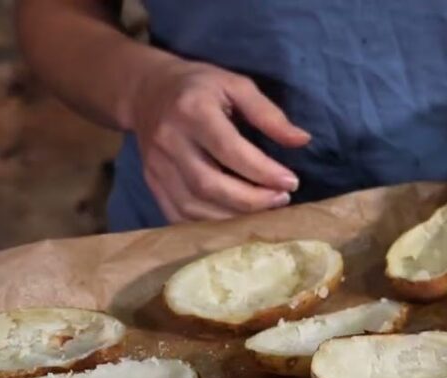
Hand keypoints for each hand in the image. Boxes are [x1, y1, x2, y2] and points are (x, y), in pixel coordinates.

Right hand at [128, 58, 310, 222]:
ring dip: (233, 217)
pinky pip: (179, 216)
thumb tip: (301, 140)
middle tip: (281, 200)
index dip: (263, 171)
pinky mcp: (151, 183)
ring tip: (263, 210)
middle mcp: (170, 140)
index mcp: (192, 111)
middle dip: (251, 200)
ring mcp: (156, 166)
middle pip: (210, 185)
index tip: (291, 182)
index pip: (230, 150)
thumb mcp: (235, 85)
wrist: (145, 91)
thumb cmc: (198, 87)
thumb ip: (268, 113)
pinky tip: (234, 221)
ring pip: (194, 207)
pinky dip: (209, 225)